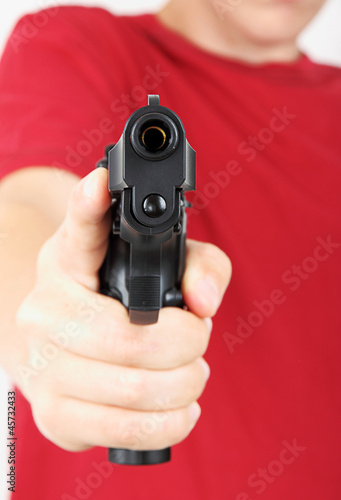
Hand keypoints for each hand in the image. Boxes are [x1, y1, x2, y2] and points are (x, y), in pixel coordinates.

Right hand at [15, 168, 231, 451]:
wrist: (60, 347)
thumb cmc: (115, 301)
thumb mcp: (160, 267)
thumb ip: (199, 266)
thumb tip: (203, 300)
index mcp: (69, 259)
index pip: (78, 226)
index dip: (90, 203)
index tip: (104, 184)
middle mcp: (46, 308)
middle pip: (133, 339)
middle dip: (188, 345)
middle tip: (196, 340)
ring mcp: (44, 366)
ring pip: (136, 388)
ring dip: (185, 384)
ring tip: (191, 373)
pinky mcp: (55, 414)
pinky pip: (124, 430)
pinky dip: (171, 422)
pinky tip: (179, 406)